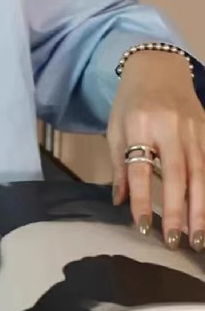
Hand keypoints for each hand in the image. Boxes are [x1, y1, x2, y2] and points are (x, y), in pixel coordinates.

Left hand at [108, 50, 204, 250]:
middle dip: (179, 211)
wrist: (158, 68)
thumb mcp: (115, 129)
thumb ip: (119, 166)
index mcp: (140, 125)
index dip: (142, 199)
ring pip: (202, 173)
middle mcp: (171, 128)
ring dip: (201, 208)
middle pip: (178, 175)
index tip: (143, 227)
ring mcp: (195, 129)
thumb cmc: (131, 103)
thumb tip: (120, 202)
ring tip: (198, 238)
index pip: (141, 169)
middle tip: (175, 242)